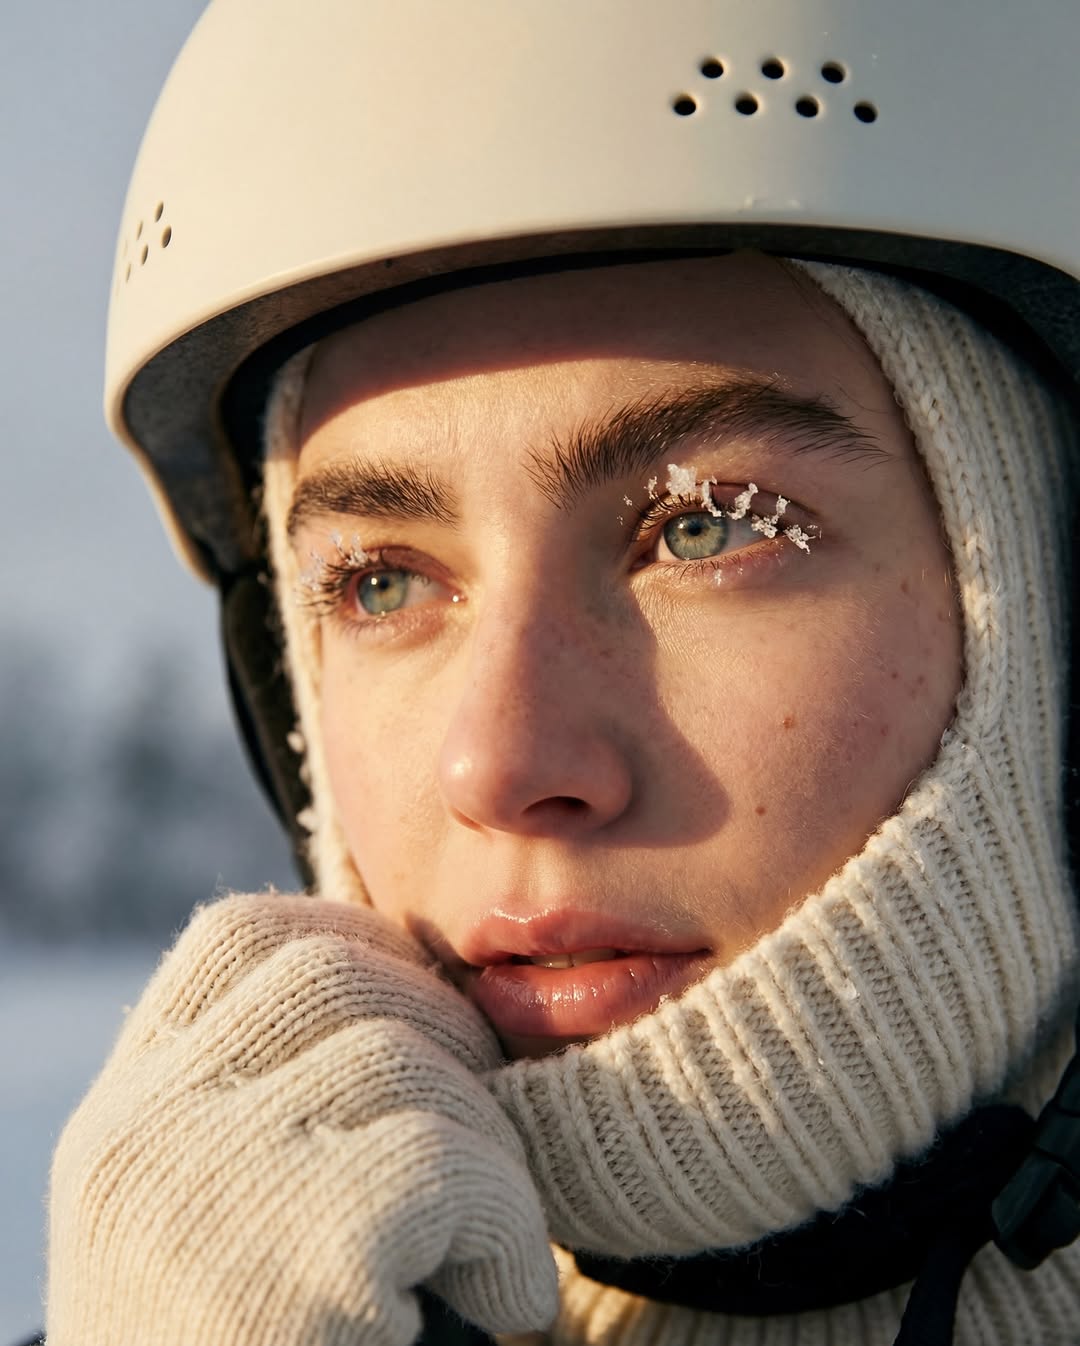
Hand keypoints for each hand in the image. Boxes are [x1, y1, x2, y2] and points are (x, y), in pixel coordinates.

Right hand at [47, 893, 557, 1344]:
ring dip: (488, 1143)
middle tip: (488, 1131)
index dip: (354, 941)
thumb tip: (412, 992)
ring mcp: (206, 1189)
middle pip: (331, 975)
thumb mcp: (218, 1216)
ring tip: (491, 1243)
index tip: (425, 1007)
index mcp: (126, 1120)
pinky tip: (505, 1304)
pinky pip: (452, 1165)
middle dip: (443, 1027)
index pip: (238, 938)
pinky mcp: (294, 1262)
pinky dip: (510, 1225)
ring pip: (404, 1059)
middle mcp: (144, 1136)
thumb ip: (274, 1104)